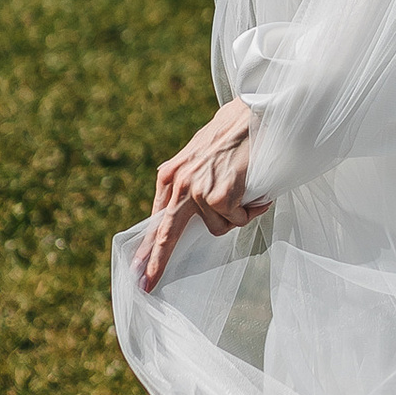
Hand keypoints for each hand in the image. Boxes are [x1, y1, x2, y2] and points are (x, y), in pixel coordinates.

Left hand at [136, 96, 265, 290]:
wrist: (256, 112)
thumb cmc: (235, 135)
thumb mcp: (200, 158)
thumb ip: (188, 184)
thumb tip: (183, 218)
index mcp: (170, 175)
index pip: (157, 219)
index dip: (148, 248)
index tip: (139, 271)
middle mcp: (179, 183)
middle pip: (166, 234)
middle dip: (156, 261)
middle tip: (148, 283)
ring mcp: (198, 190)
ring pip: (217, 228)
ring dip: (235, 217)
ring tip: (247, 193)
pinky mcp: (219, 196)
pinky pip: (236, 221)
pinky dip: (250, 212)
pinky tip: (256, 194)